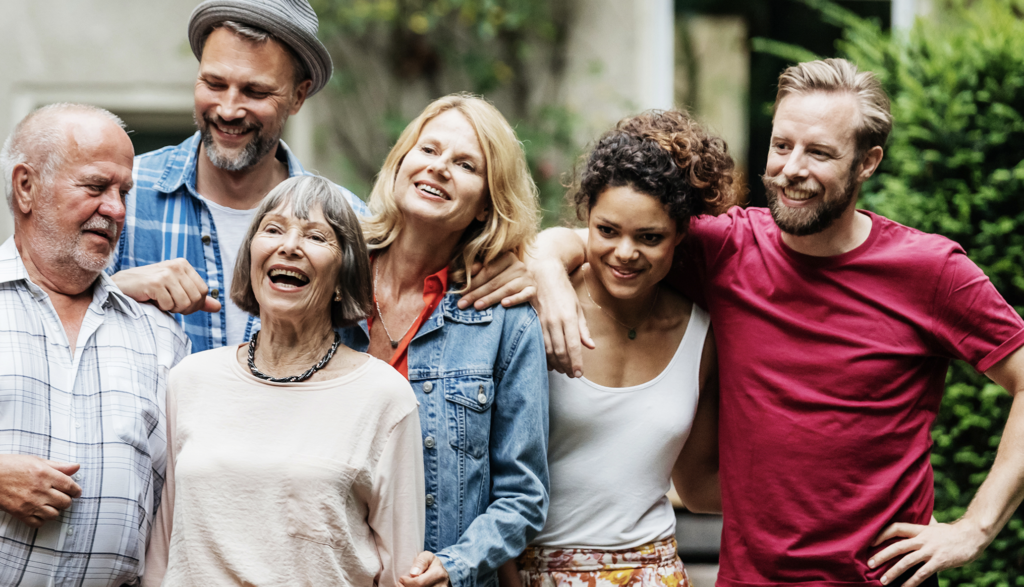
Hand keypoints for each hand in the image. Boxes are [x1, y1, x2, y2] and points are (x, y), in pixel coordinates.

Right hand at [0, 455, 81, 527]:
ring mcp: (30, 503)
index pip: (70, 486)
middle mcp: (40, 490)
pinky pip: (38, 523)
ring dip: (55, 510)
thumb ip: (58, 466)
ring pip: (54, 514)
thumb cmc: (11, 466)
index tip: (76, 492)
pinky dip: (41, 519)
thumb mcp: (36, 461)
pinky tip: (38, 512)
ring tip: (50, 504)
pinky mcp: (20, 513)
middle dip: (66, 500)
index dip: (76, 490)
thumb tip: (76, 467)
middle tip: (62, 497)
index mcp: (45, 474)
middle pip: (65, 502)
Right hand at [112, 259, 220, 314]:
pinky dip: (161, 308)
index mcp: (184, 264)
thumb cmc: (149, 289)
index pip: (203, 291)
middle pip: (196, 298)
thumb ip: (197, 298)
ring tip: (160, 301)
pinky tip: (152, 300)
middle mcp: (176, 265)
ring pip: (184, 303)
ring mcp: (166, 273)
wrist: (121, 286)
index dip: (195, 304)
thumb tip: (218, 307)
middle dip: (184, 308)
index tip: (181, 305)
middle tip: (169, 305)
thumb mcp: (176, 290)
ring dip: (172, 308)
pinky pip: (169, 305)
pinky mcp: (155, 283)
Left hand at [399, 551, 449, 586]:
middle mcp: (441, 586)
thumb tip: (413, 573)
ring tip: (402, 586)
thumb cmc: (432, 564)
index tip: (401, 578)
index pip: (419, 583)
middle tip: (399, 584)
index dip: (407, 582)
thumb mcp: (428, 557)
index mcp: (438, 574)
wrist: (441, 574)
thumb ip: (421, 561)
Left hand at [458, 252, 535, 310]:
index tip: (460, 292)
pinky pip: (524, 295)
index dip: (473, 282)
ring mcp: (527, 278)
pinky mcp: (533, 290)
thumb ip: (479, 269)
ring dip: (490, 298)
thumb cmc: (505, 278)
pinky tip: (504, 304)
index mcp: (507, 256)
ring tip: (477, 306)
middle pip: (495, 281)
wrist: (527, 286)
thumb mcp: (493, 271)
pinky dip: (514, 300)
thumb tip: (466, 271)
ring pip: (506, 289)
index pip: (488, 270)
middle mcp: (519, 265)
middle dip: (477, 293)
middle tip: (462, 304)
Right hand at [531, 260, 592, 376]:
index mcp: (569, 318)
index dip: (576, 362)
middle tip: (571, 375)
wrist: (543, 276)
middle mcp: (555, 322)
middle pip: (561, 351)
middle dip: (566, 366)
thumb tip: (590, 346)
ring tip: (562, 370)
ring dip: (555, 363)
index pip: (574, 346)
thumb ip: (583, 329)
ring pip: (549, 349)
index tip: (579, 373)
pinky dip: (544, 355)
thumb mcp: (578, 308)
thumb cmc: (564, 291)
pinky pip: (539, 344)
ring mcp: (543, 322)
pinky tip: (549, 362)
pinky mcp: (534, 323)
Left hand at [869, 520, 988, 586]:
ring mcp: (930, 551)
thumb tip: (916, 522)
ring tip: (882, 581)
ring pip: (907, 561)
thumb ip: (923, 527)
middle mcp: (922, 539)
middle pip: (897, 546)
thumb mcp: (935, 526)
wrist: (973, 536)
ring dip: (893, 572)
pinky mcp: (939, 562)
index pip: (895, 528)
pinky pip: (921, 574)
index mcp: (920, 529)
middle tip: (869, 564)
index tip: (870, 542)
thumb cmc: (952, 532)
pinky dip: (911, 582)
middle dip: (881, 555)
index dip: (882, 534)